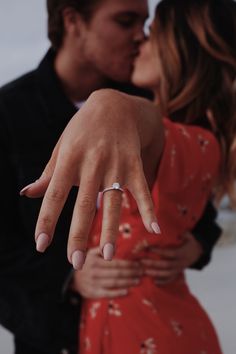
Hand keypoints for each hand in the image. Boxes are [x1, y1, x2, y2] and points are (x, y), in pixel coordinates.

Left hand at [21, 90, 162, 268]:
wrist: (114, 104)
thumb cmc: (82, 129)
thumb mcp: (61, 146)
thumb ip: (48, 172)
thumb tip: (28, 194)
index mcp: (69, 158)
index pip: (55, 194)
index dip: (47, 220)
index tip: (41, 245)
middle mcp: (92, 162)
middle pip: (85, 203)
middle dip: (80, 235)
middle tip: (76, 262)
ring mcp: (116, 164)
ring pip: (113, 201)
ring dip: (112, 230)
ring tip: (110, 256)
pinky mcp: (134, 164)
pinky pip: (142, 189)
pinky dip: (148, 209)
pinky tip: (154, 230)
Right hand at [71, 247, 142, 297]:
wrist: (71, 279)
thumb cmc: (87, 263)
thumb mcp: (91, 252)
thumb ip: (102, 249)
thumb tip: (114, 246)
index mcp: (95, 261)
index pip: (116, 263)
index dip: (128, 264)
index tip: (138, 264)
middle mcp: (94, 272)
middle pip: (117, 273)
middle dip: (131, 273)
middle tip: (142, 272)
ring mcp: (94, 284)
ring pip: (114, 283)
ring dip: (128, 282)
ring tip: (138, 280)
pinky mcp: (93, 293)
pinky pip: (107, 294)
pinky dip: (118, 293)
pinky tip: (127, 291)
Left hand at [141, 232, 202, 284]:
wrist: (197, 252)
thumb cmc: (189, 242)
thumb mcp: (188, 236)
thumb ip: (182, 233)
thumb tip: (174, 229)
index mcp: (182, 253)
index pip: (169, 253)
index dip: (159, 252)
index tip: (149, 248)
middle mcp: (180, 263)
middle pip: (166, 265)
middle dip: (153, 263)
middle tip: (141, 261)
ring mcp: (178, 269)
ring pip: (167, 274)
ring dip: (155, 273)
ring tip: (144, 271)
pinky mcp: (177, 273)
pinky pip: (170, 279)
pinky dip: (163, 282)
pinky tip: (154, 282)